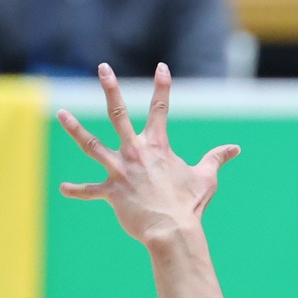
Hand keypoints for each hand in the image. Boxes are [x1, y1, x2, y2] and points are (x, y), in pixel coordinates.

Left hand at [59, 63, 238, 244]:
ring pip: (92, 144)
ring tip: (61, 113)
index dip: (162, 86)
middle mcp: (135, 152)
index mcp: (158, 147)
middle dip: (112, 88)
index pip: (161, 109)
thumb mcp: (206, 178)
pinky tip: (64, 189)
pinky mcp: (111, 192)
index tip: (161, 67)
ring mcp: (120, 170)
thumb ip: (216, 159)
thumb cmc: (189, 204)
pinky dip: (77, 191)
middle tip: (104, 68)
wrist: (172, 230)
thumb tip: (235, 149)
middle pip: (119, 113)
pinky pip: (90, 191)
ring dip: (75, 128)